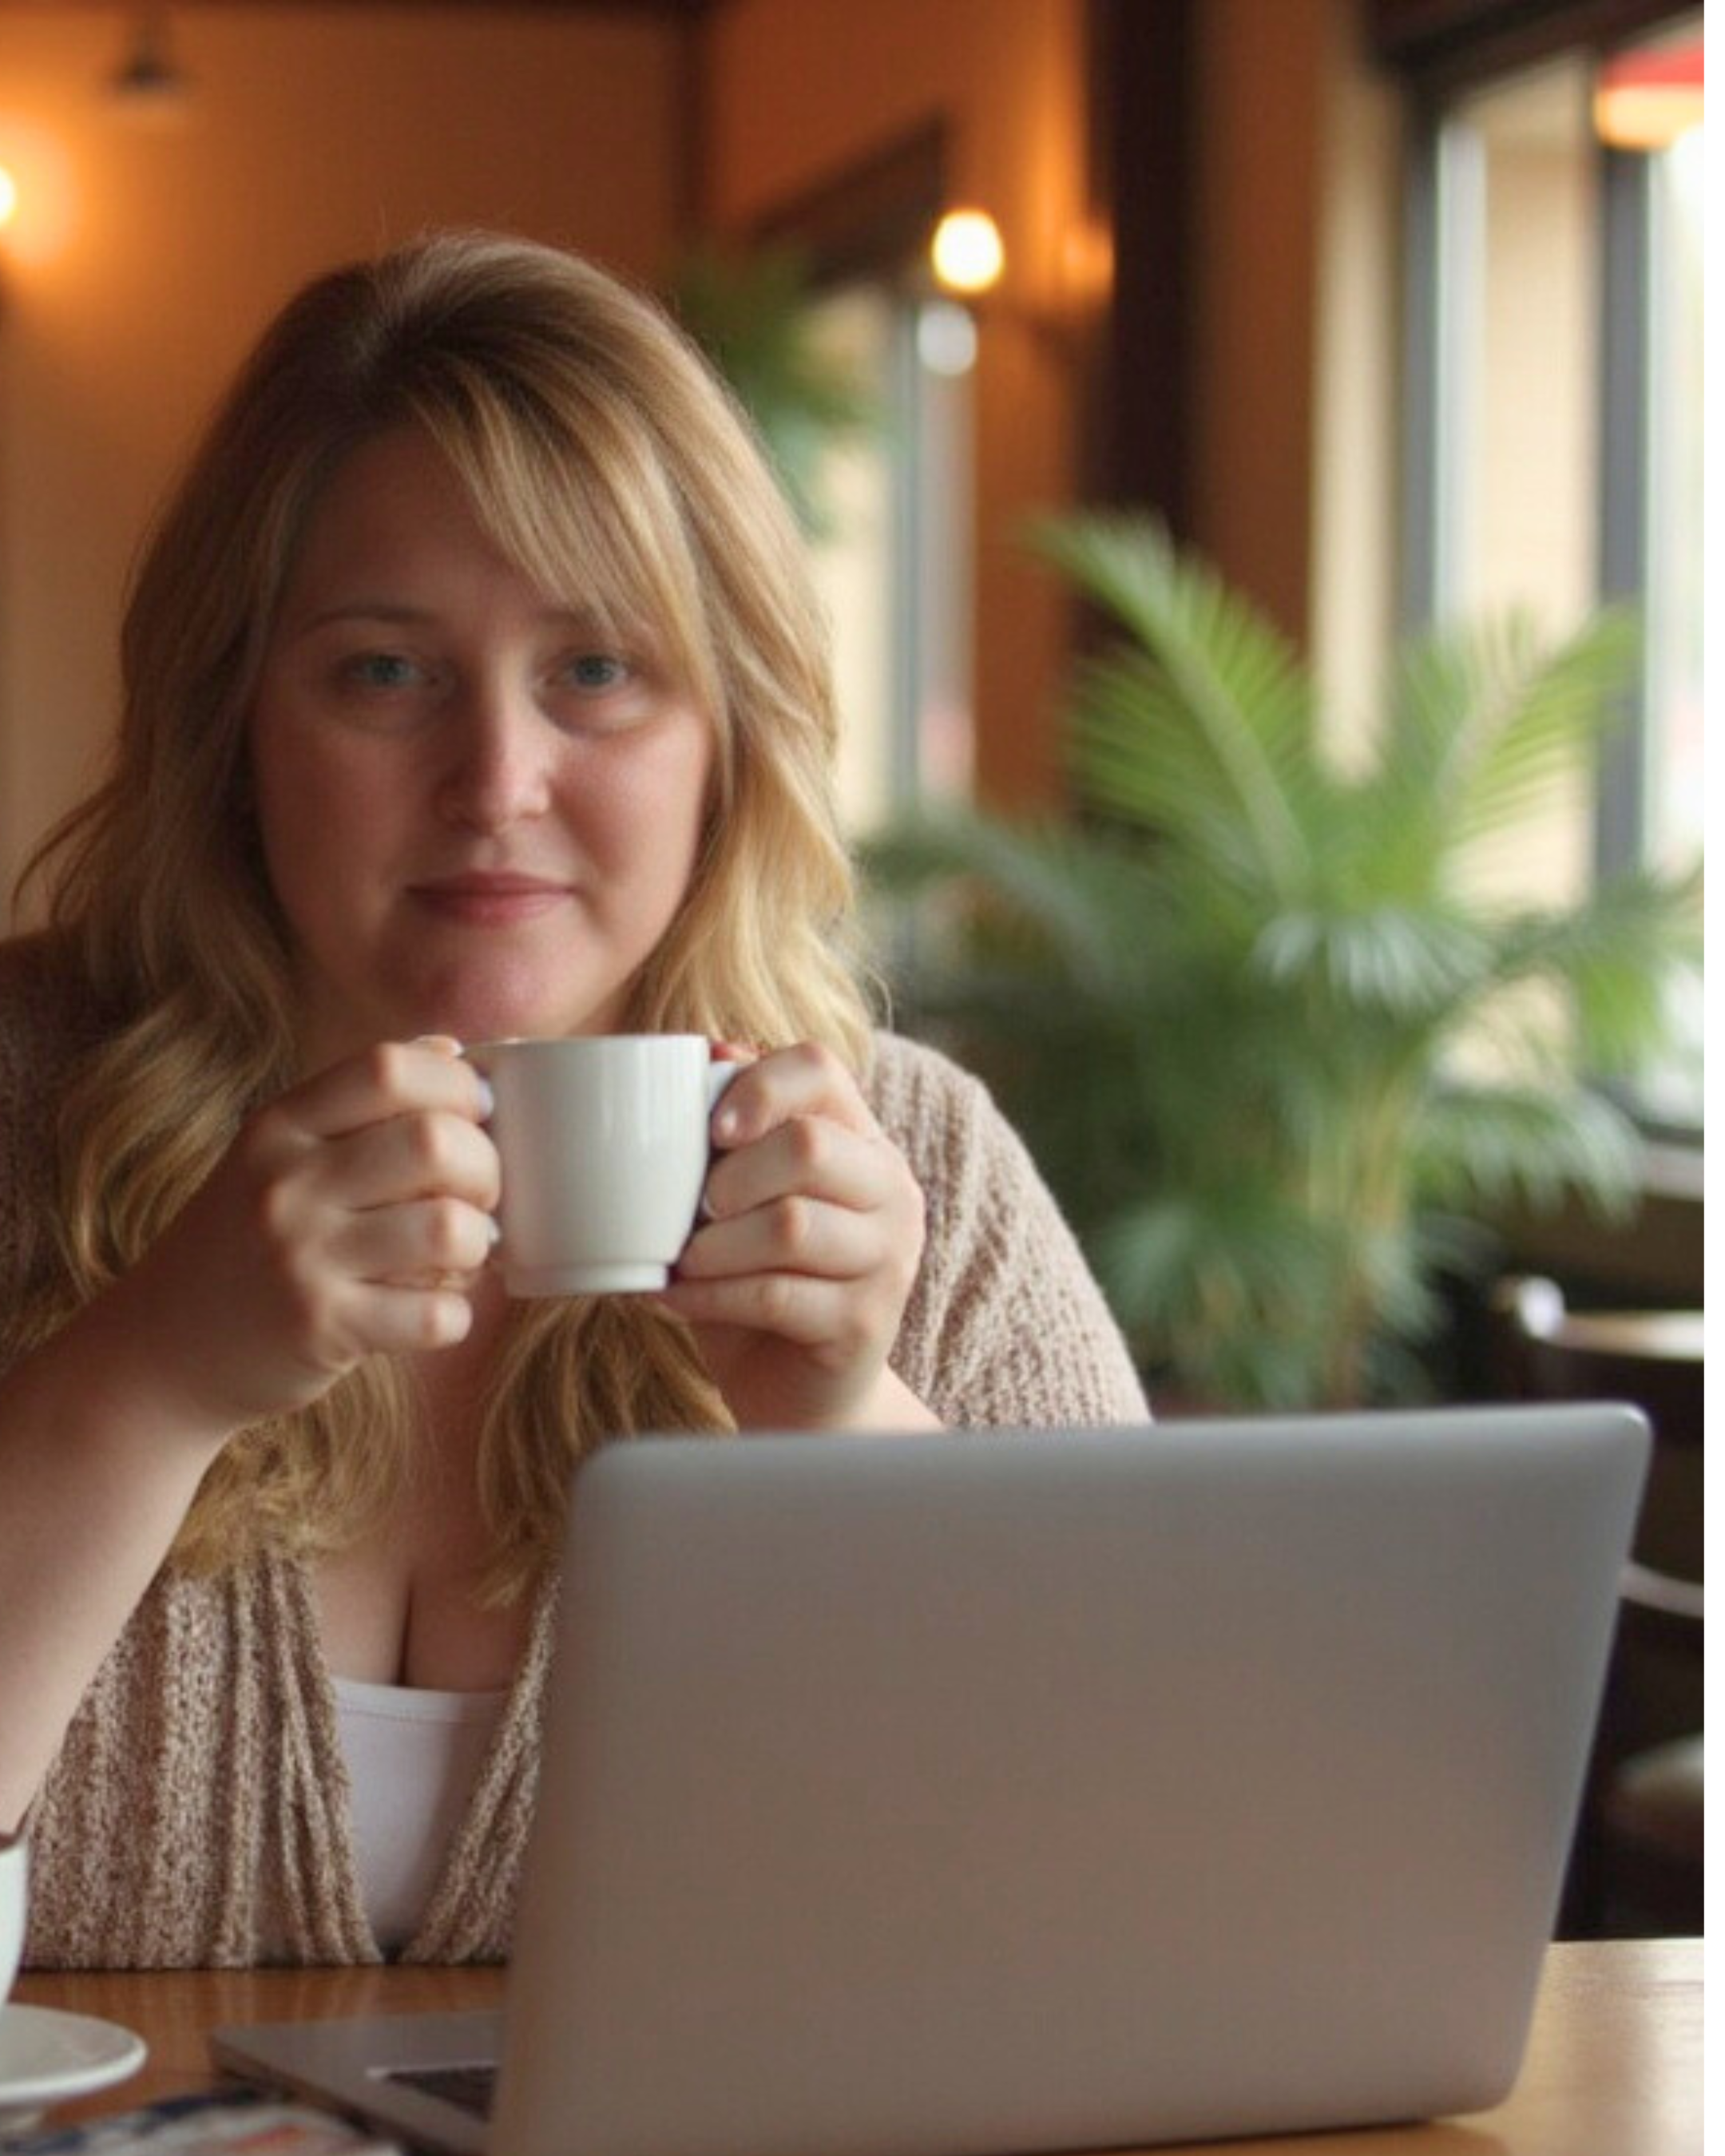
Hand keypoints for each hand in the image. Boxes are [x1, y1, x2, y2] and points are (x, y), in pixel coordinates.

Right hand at [108, 1037, 498, 1440]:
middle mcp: (285, 1184)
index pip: (387, 1067)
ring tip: (462, 1252)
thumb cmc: (249, 1241)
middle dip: (486, 1167)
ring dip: (477, 1243)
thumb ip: (361, 1102)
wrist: (162, 1352)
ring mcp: (301, 1258)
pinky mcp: (321, 1329)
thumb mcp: (279, 1155)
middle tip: (479, 1195)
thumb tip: (453, 1050)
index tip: (479, 1113)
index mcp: (280, 1126)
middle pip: (433, 1142)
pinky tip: (433, 1309)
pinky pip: (436, 1315)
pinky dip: (456, 1315)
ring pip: (447, 1228)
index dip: (458, 1084)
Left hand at [657, 1042, 938, 1430]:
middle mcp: (890, 1190)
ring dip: (712, 1245)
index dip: (758, 1084)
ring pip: (789, 1225)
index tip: (711, 1129)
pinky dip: (709, 1295)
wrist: (802, 1399)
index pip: (822, 1068)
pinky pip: (775, 1294)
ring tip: (679, 1261)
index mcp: (861, 1141)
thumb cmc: (760, 1282)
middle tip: (693, 1211)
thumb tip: (711, 1048)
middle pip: (807, 1146)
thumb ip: (733, 1134)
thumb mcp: (740, 1202)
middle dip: (730, 1177)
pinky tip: (673, 1299)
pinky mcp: (866, 1323)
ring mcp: (888, 1259)